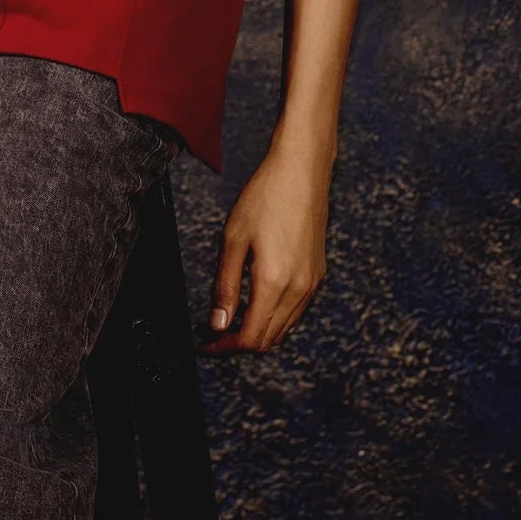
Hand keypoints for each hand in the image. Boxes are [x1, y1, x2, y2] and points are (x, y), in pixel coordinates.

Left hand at [200, 143, 329, 356]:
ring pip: (283, 329)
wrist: (302, 171)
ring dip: (256, 332)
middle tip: (211, 334)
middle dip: (238, 344)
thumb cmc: (265, 197)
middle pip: (268, 340)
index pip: (249, 338)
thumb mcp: (233, 239)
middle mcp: (298, 290)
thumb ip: (225, 286)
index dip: (224, 348)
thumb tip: (217, 324)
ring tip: (229, 319)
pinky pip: (295, 312)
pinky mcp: (317, 274)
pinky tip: (255, 302)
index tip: (203, 344)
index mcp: (274, 283)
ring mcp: (311, 284)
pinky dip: (274, 318)